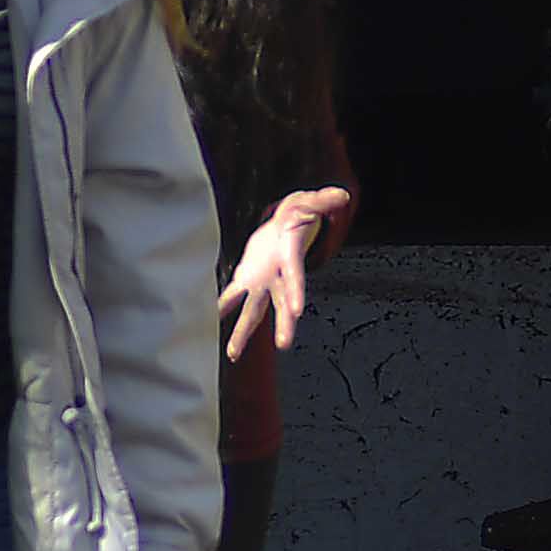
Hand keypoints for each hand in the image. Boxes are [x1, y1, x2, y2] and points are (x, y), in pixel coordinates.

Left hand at [217, 195, 342, 363]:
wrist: (285, 227)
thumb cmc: (298, 215)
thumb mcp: (310, 203)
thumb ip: (323, 200)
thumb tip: (341, 195)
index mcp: (291, 259)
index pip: (296, 278)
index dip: (296, 292)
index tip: (297, 311)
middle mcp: (278, 277)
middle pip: (281, 304)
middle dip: (283, 324)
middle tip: (284, 345)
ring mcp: (263, 281)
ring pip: (254, 310)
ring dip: (244, 332)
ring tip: (234, 354)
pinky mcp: (247, 277)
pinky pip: (233, 294)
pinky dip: (222, 306)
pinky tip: (209, 321)